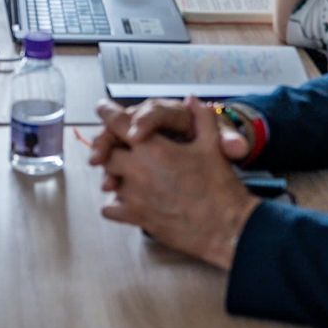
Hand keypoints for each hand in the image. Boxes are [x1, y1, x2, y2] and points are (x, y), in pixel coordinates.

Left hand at [95, 98, 259, 269]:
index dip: (107, 113)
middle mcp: (137, 170)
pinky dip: (115, 204)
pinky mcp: (136, 218)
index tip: (101, 108)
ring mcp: (134, 196)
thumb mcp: (213, 147)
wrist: (226, 227)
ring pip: (109, 181)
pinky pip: (110, 208)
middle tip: (124, 150)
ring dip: (116, 177)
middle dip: (114, 150)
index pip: (117, 124)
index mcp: (153, 148)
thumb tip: (193, 100)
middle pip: (109, 153)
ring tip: (131, 177)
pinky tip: (128, 202)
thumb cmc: (219, 186)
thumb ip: (201, 119)